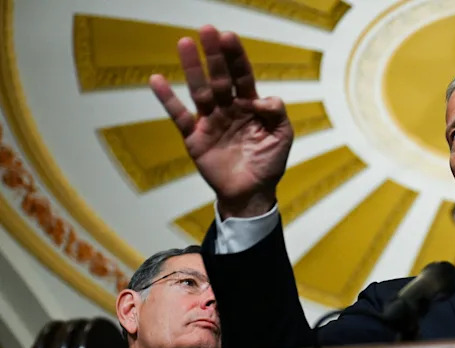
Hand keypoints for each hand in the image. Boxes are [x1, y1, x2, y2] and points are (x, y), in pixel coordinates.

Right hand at [148, 25, 292, 217]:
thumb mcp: (282, 137)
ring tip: (184, 43)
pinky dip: (168, 99)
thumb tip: (263, 99)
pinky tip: (156, 80)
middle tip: (206, 30)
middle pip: (220, 77)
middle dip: (214, 55)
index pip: (242, 76)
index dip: (236, 57)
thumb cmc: (268, 163)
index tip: (228, 36)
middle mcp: (228, 108)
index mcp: (249, 106)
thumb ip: (277, 114)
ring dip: (192, 68)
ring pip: (199, 91)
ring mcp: (210, 121)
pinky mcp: (195, 138)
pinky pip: (179, 116)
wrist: (251, 194)